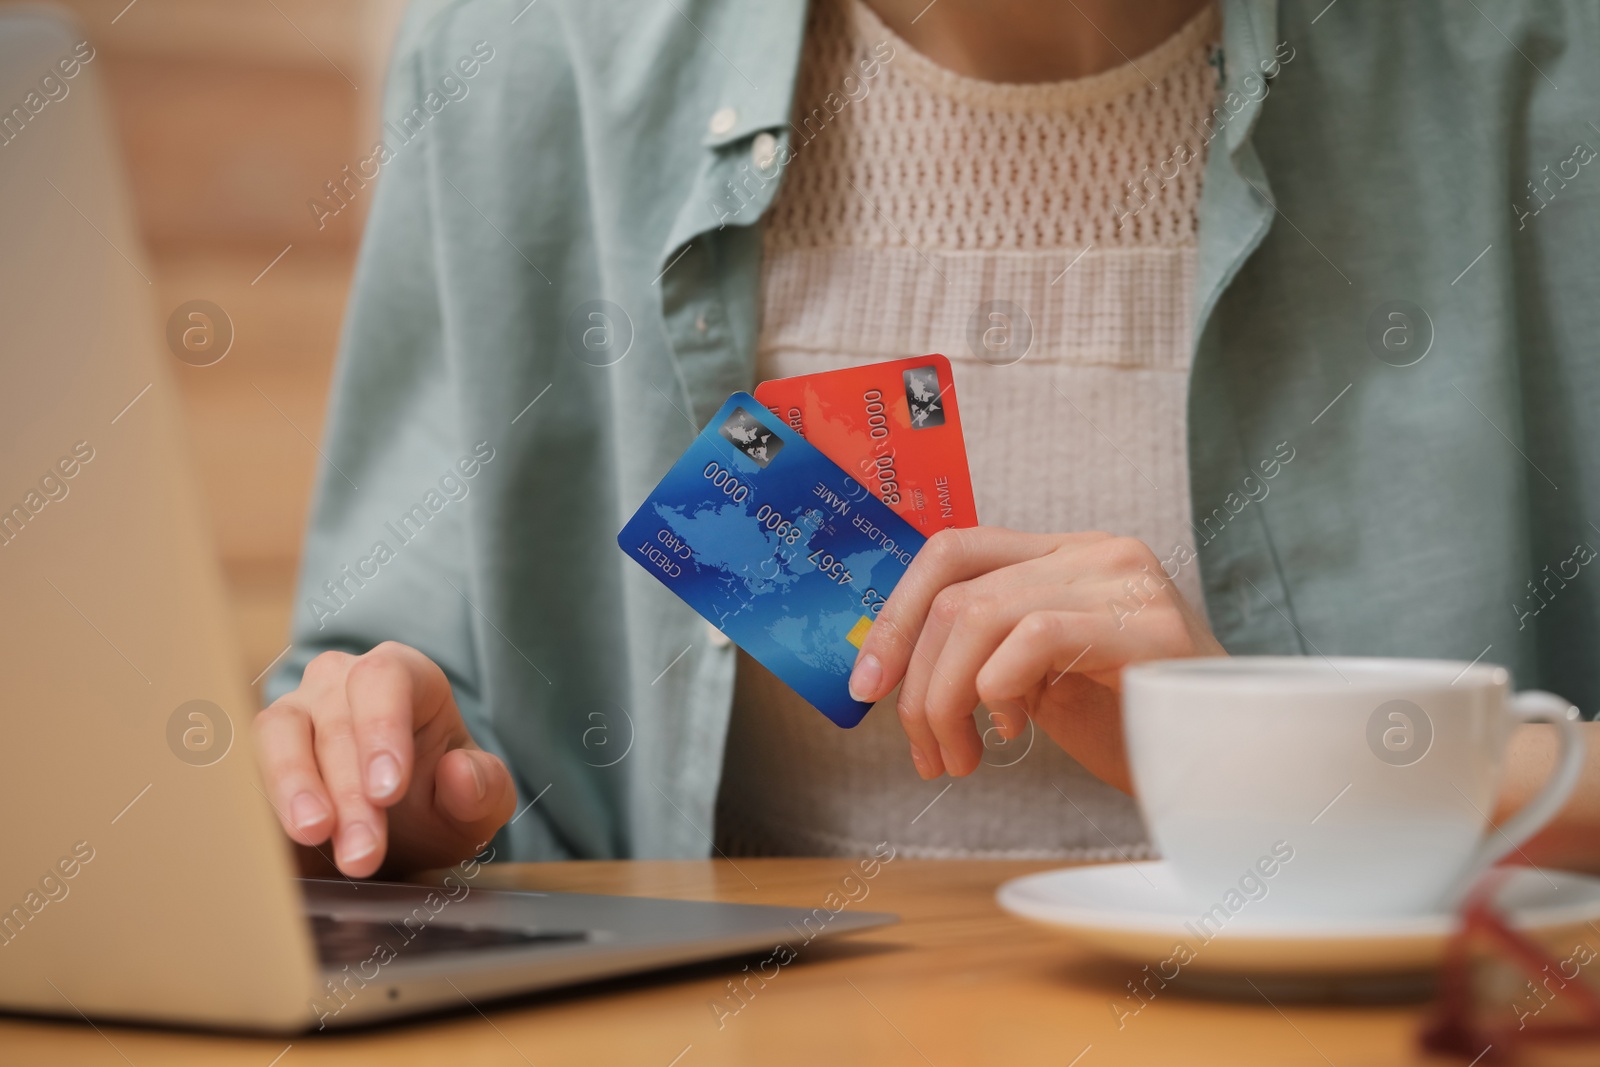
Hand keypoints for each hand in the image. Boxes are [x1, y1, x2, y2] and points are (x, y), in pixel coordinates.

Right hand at [254, 642, 516, 876]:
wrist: (396, 840)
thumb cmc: (438, 805)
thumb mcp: (478, 807)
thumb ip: (484, 789)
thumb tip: (459, 773)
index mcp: (402, 676)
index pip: (385, 678)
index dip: (382, 729)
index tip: (387, 791)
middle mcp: (339, 682)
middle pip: (336, 719)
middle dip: (349, 791)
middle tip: (362, 854)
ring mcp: (292, 713)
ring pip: (278, 732)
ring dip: (295, 788)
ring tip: (313, 834)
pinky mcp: (255, 754)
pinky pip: (242, 765)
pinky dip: (257, 800)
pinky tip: (274, 841)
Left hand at [848, 528, 1223, 786]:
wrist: (1233, 768)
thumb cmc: (1134, 727)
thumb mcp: (1039, 681)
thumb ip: (983, 654)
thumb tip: (893, 668)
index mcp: (1065, 556)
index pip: (955, 550)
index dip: (897, 614)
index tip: (866, 683)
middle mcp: (1096, 552)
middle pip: (957, 588)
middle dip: (915, 678)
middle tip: (920, 747)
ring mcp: (1125, 581)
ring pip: (981, 614)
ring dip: (947, 701)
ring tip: (960, 757)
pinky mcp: (1149, 625)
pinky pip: (1033, 640)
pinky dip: (998, 692)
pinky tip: (1016, 733)